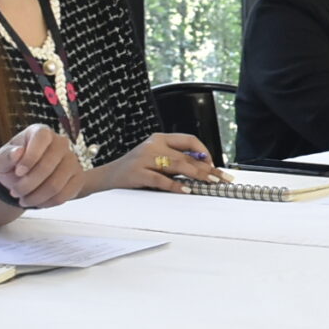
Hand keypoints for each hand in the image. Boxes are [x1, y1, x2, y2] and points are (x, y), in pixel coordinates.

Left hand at [0, 123, 88, 207]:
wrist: (24, 178)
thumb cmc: (13, 164)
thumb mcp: (1, 160)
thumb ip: (6, 156)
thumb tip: (17, 152)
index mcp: (41, 132)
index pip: (41, 139)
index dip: (30, 157)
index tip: (18, 172)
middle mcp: (61, 142)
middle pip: (48, 166)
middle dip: (27, 184)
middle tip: (15, 192)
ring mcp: (72, 160)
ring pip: (56, 184)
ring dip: (35, 197)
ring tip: (23, 200)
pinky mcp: (78, 178)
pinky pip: (64, 195)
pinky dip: (47, 203)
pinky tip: (37, 202)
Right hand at [87, 132, 226, 193]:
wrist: (108, 175)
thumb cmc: (136, 168)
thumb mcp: (155, 157)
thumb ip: (175, 159)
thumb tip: (203, 167)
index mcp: (159, 138)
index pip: (188, 139)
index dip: (204, 151)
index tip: (214, 164)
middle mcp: (153, 145)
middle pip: (186, 156)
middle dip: (206, 168)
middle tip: (220, 178)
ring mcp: (144, 159)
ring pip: (177, 165)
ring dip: (196, 175)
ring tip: (210, 183)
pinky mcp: (138, 173)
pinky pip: (161, 180)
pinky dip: (175, 186)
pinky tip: (187, 190)